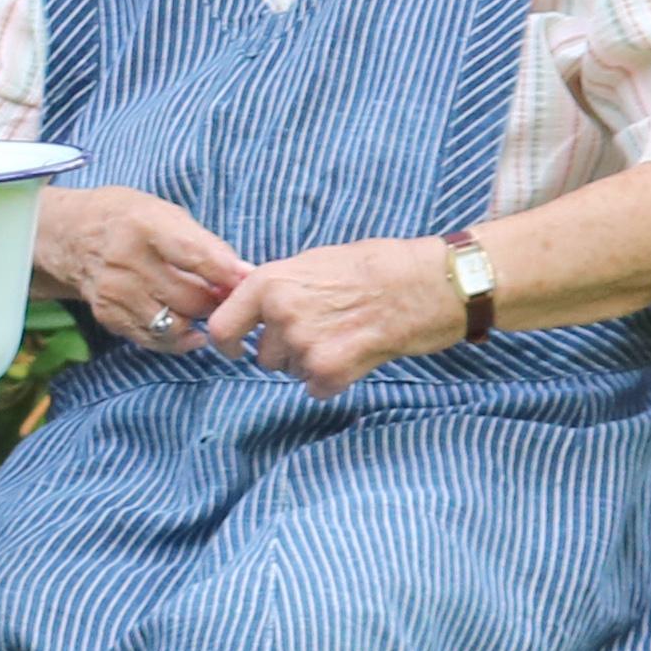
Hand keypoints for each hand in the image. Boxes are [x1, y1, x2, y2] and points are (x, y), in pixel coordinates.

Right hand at [36, 184, 254, 350]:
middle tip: (226, 295)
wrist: (68, 234)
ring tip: (203, 308)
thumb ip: (205, 244)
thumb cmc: (127, 219)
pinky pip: (155, 338)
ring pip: (176, 325)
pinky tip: (184, 323)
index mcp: (143, 224)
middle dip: (217, 301)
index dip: (227, 273)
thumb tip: (245, 275)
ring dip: (198, 321)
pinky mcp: (108, 315)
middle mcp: (124, 260)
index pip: (195, 255)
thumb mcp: (164, 212)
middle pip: (191, 298)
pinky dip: (177, 336)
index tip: (248, 282)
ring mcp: (114, 292)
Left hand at [198, 236, 465, 400]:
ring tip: (344, 338)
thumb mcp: (312, 262)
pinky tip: (357, 356)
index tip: (235, 349)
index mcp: (268, 283)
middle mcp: (280, 314)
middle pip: (263, 355)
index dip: (227, 343)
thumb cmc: (376, 266)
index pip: (223, 327)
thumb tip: (246, 301)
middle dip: (286, 351)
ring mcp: (304, 344)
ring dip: (310, 364)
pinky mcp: (330, 370)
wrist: (428, 284)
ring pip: (290, 372)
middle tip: (322, 332)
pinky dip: (333, 381)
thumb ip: (277, 286)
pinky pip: (316, 388)